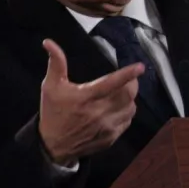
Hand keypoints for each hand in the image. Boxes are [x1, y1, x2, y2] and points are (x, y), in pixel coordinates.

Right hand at [38, 39, 142, 163]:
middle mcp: (98, 113)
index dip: (127, 74)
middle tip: (128, 79)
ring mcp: (107, 127)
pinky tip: (116, 109)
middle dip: (132, 84)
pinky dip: (126, 112)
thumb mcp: (50, 86)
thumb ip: (56, 63)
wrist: (53, 145)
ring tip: (120, 94)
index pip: (111, 84)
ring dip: (130, 99)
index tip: (140, 67)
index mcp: (85, 97)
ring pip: (131, 108)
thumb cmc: (53, 112)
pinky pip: (127, 121)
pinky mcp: (111, 138)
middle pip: (128, 95)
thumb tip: (48, 42)